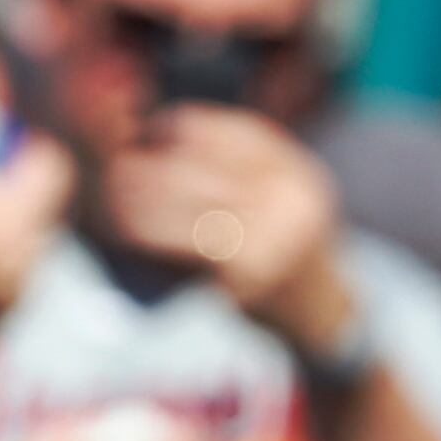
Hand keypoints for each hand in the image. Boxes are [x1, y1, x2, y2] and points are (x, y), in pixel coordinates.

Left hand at [101, 104, 348, 340]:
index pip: (239, 133)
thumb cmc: (285, 251)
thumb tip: (173, 132)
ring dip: (149, 195)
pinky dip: (156, 233)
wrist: (323, 315)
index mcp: (297, 171)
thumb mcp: (284, 198)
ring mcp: (275, 234)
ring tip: (116, 190)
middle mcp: (291, 197)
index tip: (155, 126)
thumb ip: (246, 169)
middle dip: (160, 161)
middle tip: (120, 159)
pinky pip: (192, 243)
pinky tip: (131, 228)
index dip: (192, 125)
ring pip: (196, 202)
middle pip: (213, 166)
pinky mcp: (252, 271)